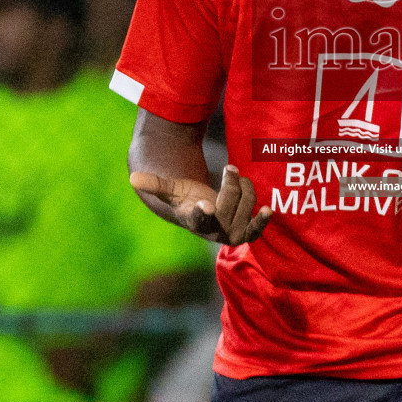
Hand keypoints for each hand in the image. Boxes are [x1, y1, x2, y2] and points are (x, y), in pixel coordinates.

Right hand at [130, 164, 270, 245]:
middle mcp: (213, 231)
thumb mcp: (170, 189)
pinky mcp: (244, 232)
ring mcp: (230, 233)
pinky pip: (256, 228)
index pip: (198, 218)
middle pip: (229, 201)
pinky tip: (268, 210)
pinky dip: (262, 220)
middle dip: (230, 181)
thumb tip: (133, 177)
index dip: (202, 212)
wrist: (200, 212)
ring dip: (245, 188)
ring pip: (246, 205)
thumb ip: (155, 184)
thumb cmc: (183, 198)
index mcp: (193, 220)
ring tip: (238, 180)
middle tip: (229, 168)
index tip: (205, 204)